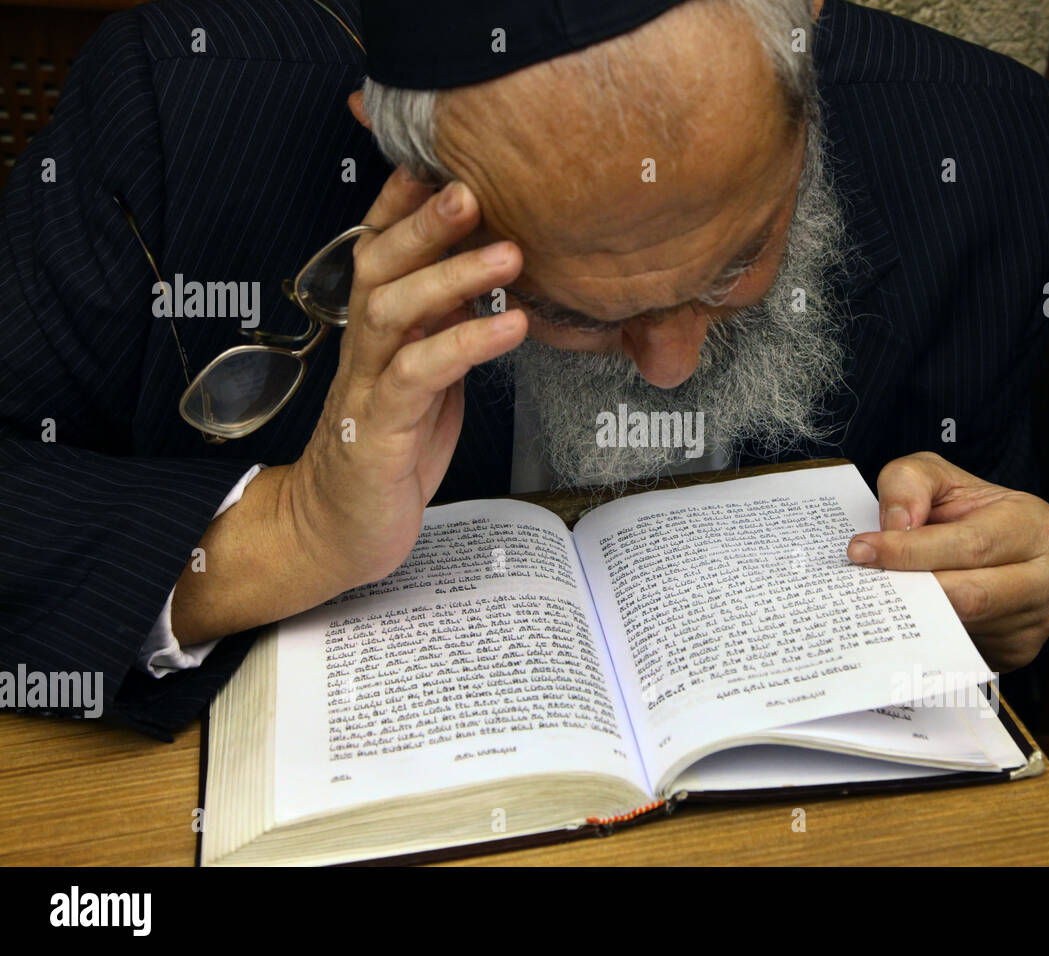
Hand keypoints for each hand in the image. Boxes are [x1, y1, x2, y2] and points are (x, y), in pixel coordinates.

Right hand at [289, 167, 527, 591]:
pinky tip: (509, 325)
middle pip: (379, 265)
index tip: (442, 157)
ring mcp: (367, 387)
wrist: (338, 531)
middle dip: (423, 221)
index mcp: (376, 334)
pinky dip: (465, 345)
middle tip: (474, 187)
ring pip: (395, 311)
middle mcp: (364, 349)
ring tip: (510, 252)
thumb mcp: (425, 380)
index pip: (378, 250)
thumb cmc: (390, 452)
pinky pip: (419, 375)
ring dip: (451, 275)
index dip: (402, 203)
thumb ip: (446, 328)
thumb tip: (489, 277)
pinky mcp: (380, 431)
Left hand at [846, 451, 1048, 670]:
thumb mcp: (933, 475)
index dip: (911, 551)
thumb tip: (896, 526)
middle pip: (970, 595)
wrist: (990, 540)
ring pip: (963, 626)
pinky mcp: (1019, 650)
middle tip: (865, 580)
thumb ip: (908, 484)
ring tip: (885, 594)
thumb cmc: (962, 509)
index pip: (970, 545)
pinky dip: (930, 634)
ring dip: (916, 614)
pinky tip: (911, 613)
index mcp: (1036, 525)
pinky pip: (964, 649)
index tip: (862, 551)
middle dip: (911, 588)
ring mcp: (1039, 620)